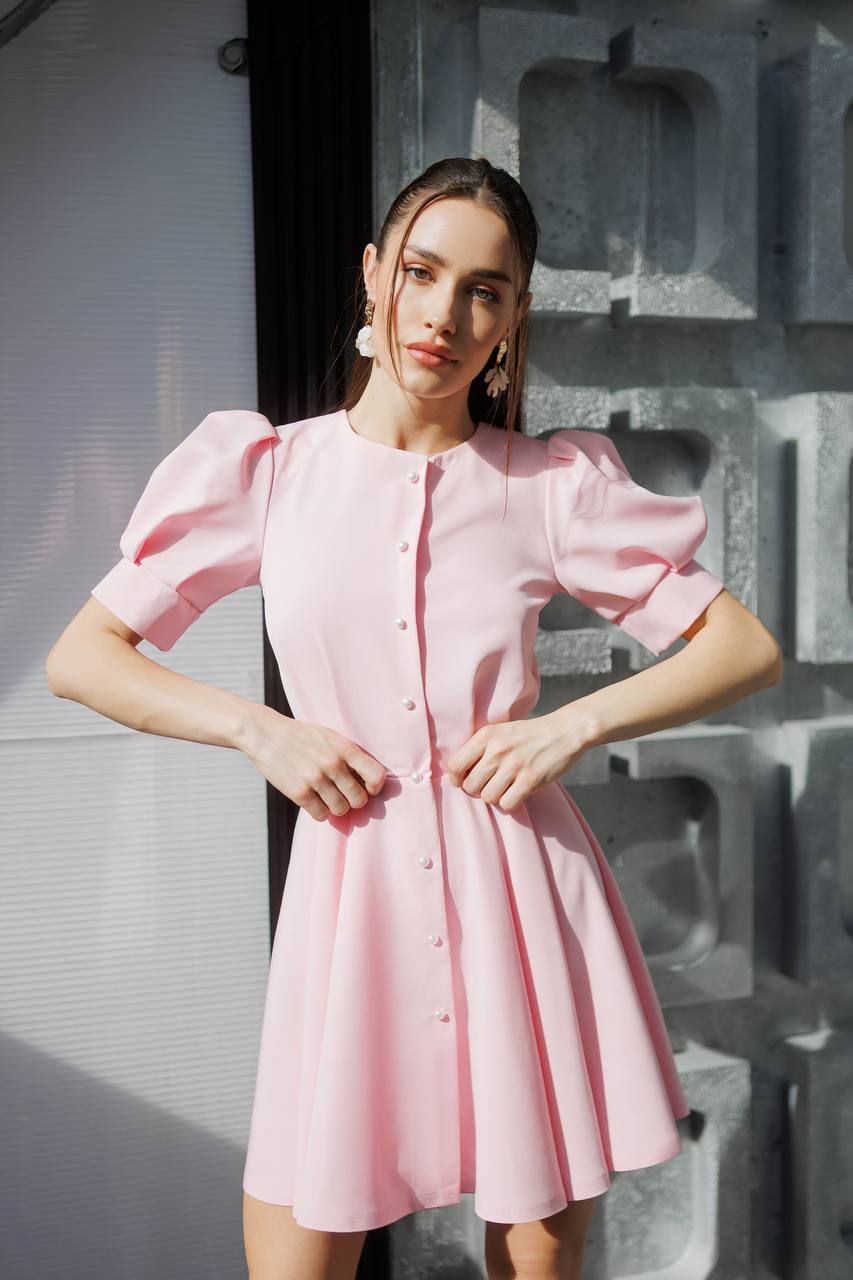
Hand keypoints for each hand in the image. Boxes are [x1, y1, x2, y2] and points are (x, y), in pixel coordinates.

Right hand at [241, 704, 386, 821]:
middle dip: (353, 800)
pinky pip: (321, 815)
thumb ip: (348, 756)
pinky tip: (314, 800)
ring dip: (336, 807)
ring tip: (327, 796)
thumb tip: (367, 782)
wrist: (265, 734)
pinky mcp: (299, 793)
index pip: (376, 776)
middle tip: (343, 794)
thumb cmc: (301, 736)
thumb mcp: (329, 737)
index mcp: (344, 748)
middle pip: (359, 799)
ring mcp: (315, 779)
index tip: (368, 788)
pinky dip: (319, 811)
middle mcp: (333, 764)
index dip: (375, 787)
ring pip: (341, 810)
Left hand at [445, 706, 597, 810]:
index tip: (465, 781)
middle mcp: (497, 750)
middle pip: (470, 786)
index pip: (455, 765)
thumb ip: (480, 748)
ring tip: (507, 786)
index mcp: (486, 736)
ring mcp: (514, 765)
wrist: (566, 730)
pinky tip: (518, 791)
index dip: (457, 779)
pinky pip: (507, 804)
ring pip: (488, 797)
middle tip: (492, 784)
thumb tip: (457, 774)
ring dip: (496, 796)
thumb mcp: (501, 731)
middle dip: (479, 790)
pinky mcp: (530, 780)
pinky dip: (511, 802)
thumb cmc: (530, 734)